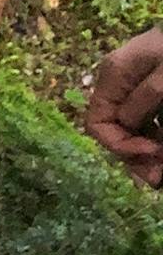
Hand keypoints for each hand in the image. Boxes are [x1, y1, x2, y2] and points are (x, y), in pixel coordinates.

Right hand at [84, 26, 162, 187]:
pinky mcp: (156, 93)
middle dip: (133, 156)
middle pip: (114, 132)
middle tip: (158, 177)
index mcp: (114, 76)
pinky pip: (149, 123)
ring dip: (145, 154)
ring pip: (131, 131)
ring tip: (160, 172)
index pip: (98, 123)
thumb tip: (127, 124)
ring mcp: (138, 89)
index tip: (152, 153)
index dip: (119, 145)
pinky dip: (155, 140)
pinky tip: (162, 152)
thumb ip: (144, 99)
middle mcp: (119, 85)